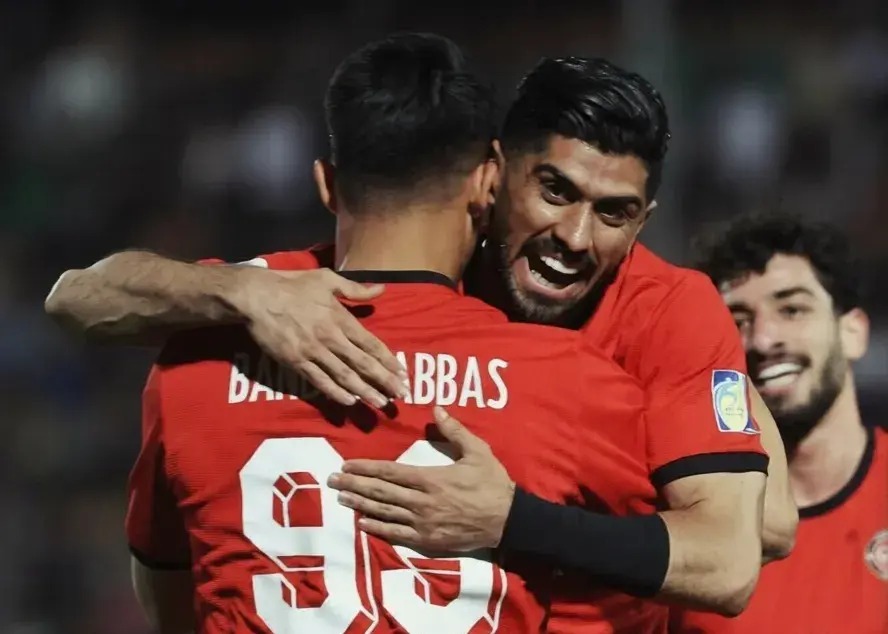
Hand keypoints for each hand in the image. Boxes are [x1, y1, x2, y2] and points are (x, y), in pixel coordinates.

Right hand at [227, 267, 407, 406]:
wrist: (256, 296)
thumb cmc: (292, 285)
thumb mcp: (327, 279)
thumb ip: (355, 289)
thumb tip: (381, 290)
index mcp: (340, 318)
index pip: (371, 344)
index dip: (388, 360)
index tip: (402, 373)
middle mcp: (331, 337)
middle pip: (363, 364)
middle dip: (384, 381)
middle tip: (401, 395)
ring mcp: (313, 352)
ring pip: (344, 376)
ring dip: (365, 392)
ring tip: (381, 404)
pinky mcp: (295, 362)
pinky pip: (319, 381)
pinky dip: (335, 393)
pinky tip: (349, 401)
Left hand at [328, 407, 515, 550]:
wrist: (509, 520)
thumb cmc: (493, 483)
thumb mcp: (477, 451)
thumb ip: (455, 430)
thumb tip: (437, 408)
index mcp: (430, 479)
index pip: (390, 472)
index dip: (366, 468)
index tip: (346, 465)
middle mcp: (421, 502)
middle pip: (381, 492)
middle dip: (354, 485)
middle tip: (332, 480)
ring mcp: (423, 523)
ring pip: (384, 512)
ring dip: (361, 504)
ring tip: (341, 497)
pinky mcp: (429, 540)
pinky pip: (398, 534)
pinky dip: (378, 528)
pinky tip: (363, 523)